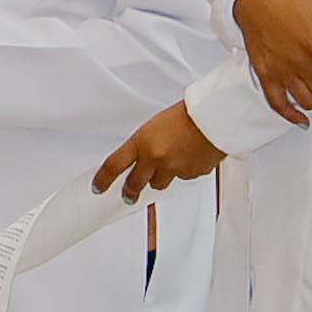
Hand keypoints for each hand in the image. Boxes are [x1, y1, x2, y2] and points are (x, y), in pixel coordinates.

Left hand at [93, 101, 224, 204]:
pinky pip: (181, 178)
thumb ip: (144, 145)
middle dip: (130, 191)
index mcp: (141, 142)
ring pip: (159, 183)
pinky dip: (182, 171)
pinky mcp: (190, 175)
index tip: (98, 187)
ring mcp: (173, 169)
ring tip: (168, 162)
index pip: (113, 165)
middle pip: (134, 184)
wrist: (213, 118)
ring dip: (160, 177)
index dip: (103, 179)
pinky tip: (188, 156)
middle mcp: (155, 158)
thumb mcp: (154, 127)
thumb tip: (140, 160)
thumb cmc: (184, 116)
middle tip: (128, 195)